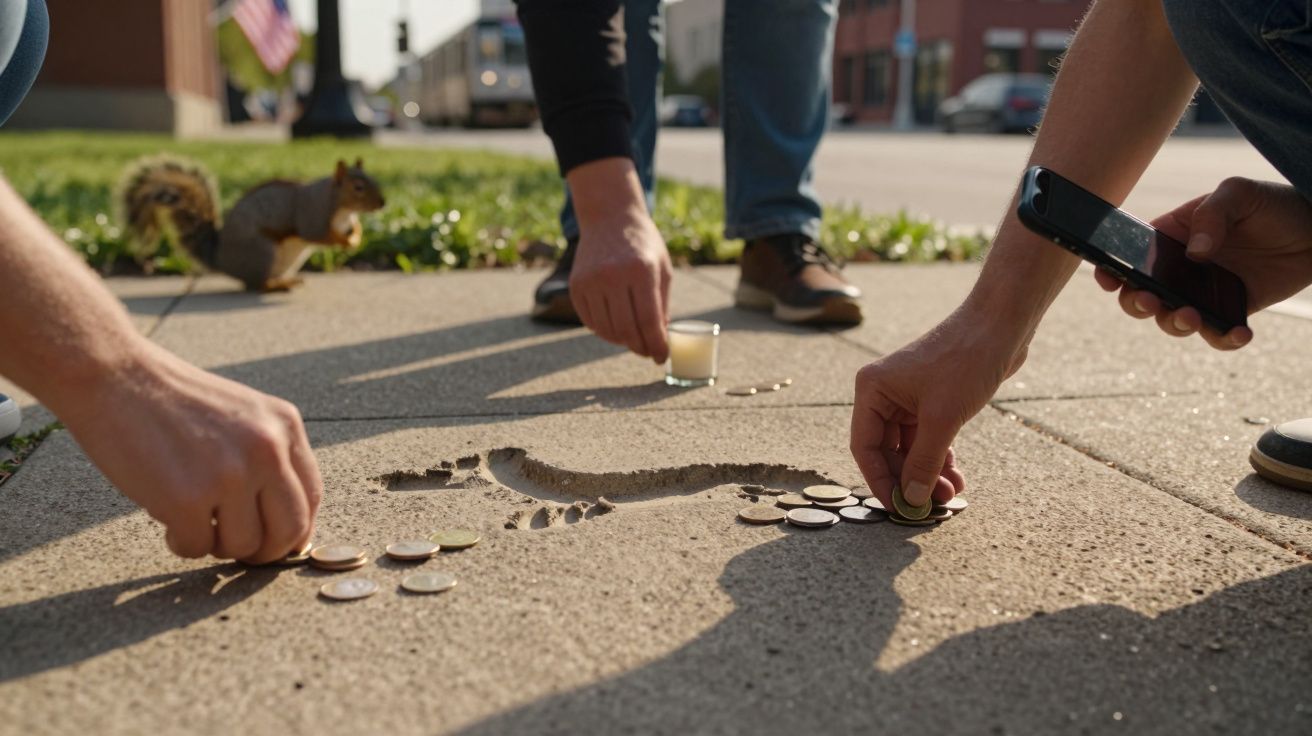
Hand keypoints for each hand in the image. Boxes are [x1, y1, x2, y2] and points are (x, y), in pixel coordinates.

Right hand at [59, 343, 321, 562]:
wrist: (115, 375)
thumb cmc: (173, 400)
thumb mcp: (243, 415)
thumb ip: (269, 457)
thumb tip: (289, 527)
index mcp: (284, 426)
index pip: (311, 496)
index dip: (294, 530)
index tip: (273, 541)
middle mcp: (267, 449)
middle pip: (290, 531)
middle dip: (265, 552)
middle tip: (236, 548)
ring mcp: (229, 474)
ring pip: (244, 546)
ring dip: (217, 545)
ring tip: (193, 518)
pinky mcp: (186, 498)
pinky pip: (197, 548)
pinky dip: (181, 542)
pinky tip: (165, 513)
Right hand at [565, 157, 671, 362]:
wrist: (609, 217)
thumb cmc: (643, 244)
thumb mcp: (662, 269)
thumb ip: (662, 305)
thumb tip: (660, 340)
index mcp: (641, 270)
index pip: (649, 320)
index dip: (657, 345)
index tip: (662, 357)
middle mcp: (613, 275)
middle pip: (627, 329)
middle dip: (641, 348)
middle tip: (649, 353)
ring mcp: (591, 281)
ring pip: (607, 330)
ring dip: (623, 342)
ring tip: (634, 340)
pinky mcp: (577, 286)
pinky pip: (591, 322)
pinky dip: (605, 332)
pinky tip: (616, 329)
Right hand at [850, 309, 1028, 509]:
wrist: (1001, 327)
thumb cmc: (965, 361)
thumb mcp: (941, 419)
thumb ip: (923, 462)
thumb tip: (911, 499)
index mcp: (872, 390)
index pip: (864, 446)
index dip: (879, 480)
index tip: (897, 507)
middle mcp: (885, 393)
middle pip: (887, 451)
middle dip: (910, 479)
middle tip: (930, 505)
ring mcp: (909, 397)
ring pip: (910, 448)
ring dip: (928, 472)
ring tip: (949, 493)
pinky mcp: (932, 400)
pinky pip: (928, 439)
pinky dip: (940, 458)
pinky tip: (955, 477)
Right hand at [1094, 178, 1311, 349]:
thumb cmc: (1273, 204)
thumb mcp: (1239, 193)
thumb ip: (1212, 214)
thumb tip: (1194, 253)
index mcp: (1171, 237)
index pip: (1131, 255)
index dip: (1113, 269)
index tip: (1108, 278)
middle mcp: (1180, 269)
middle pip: (1141, 295)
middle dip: (1137, 303)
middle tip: (1150, 300)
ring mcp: (1203, 292)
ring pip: (1172, 320)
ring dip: (1174, 324)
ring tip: (1192, 317)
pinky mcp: (1231, 311)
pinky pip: (1217, 334)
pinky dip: (1223, 339)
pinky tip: (1237, 333)